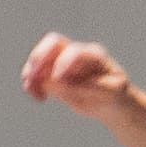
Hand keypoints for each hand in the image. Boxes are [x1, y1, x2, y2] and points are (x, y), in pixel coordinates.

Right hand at [21, 33, 136, 121]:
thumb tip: (54, 81)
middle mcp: (76, 54)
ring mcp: (63, 62)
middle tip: (33, 77)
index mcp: (94, 56)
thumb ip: (84, 87)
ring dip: (31, 73)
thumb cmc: (114, 95)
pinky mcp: (53, 74)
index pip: (74, 51)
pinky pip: (36, 73)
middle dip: (39, 58)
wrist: (112, 103)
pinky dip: (30, 83)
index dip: (63, 64)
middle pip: (52, 43)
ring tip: (33, 91)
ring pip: (40, 57)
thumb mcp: (108, 93)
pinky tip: (38, 97)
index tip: (58, 80)